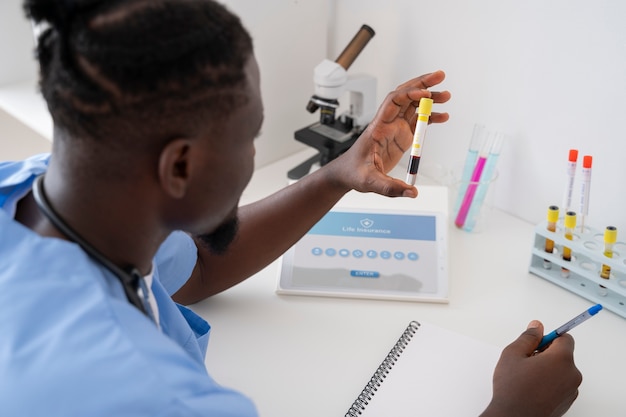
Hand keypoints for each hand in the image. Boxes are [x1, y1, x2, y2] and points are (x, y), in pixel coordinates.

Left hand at [325, 70, 450, 197]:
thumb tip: (412, 193)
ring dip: (429, 98)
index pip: (393, 103)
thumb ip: (390, 188)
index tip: (425, 94)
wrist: (347, 174)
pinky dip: (430, 117)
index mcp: (378, 128)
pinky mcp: (400, 137)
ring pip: (413, 106)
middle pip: (404, 96)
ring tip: (446, 96)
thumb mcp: (369, 182)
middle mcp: (387, 124)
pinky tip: (443, 116)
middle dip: (421, 84)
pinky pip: (417, 122)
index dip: (409, 95)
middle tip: (440, 76)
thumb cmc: (353, 173)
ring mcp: (395, 129)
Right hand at [480, 321, 582, 416]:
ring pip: (561, 370)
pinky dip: (550, 382)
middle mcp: (572, 374)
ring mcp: (571, 390)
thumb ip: (528, 337)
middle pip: (563, 354)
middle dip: (546, 353)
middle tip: (526, 360)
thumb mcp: (513, 354)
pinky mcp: (567, 401)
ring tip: (527, 377)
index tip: (537, 342)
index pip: (565, 338)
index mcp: (561, 359)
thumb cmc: (513, 389)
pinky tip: (533, 388)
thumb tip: (537, 327)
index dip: (549, 337)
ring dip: (548, 368)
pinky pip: (561, 384)